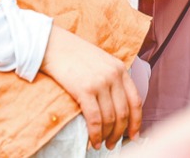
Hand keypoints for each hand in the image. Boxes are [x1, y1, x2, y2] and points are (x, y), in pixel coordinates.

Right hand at [40, 25, 142, 149]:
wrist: (53, 44)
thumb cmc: (74, 54)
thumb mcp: (101, 61)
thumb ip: (111, 78)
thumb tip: (114, 105)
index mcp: (120, 69)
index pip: (135, 100)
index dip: (136, 122)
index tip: (134, 135)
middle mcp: (113, 75)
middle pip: (124, 112)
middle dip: (120, 133)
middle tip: (113, 143)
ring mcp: (100, 82)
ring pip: (110, 118)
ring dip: (107, 136)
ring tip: (101, 144)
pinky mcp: (85, 89)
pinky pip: (95, 119)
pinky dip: (95, 134)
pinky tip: (93, 141)